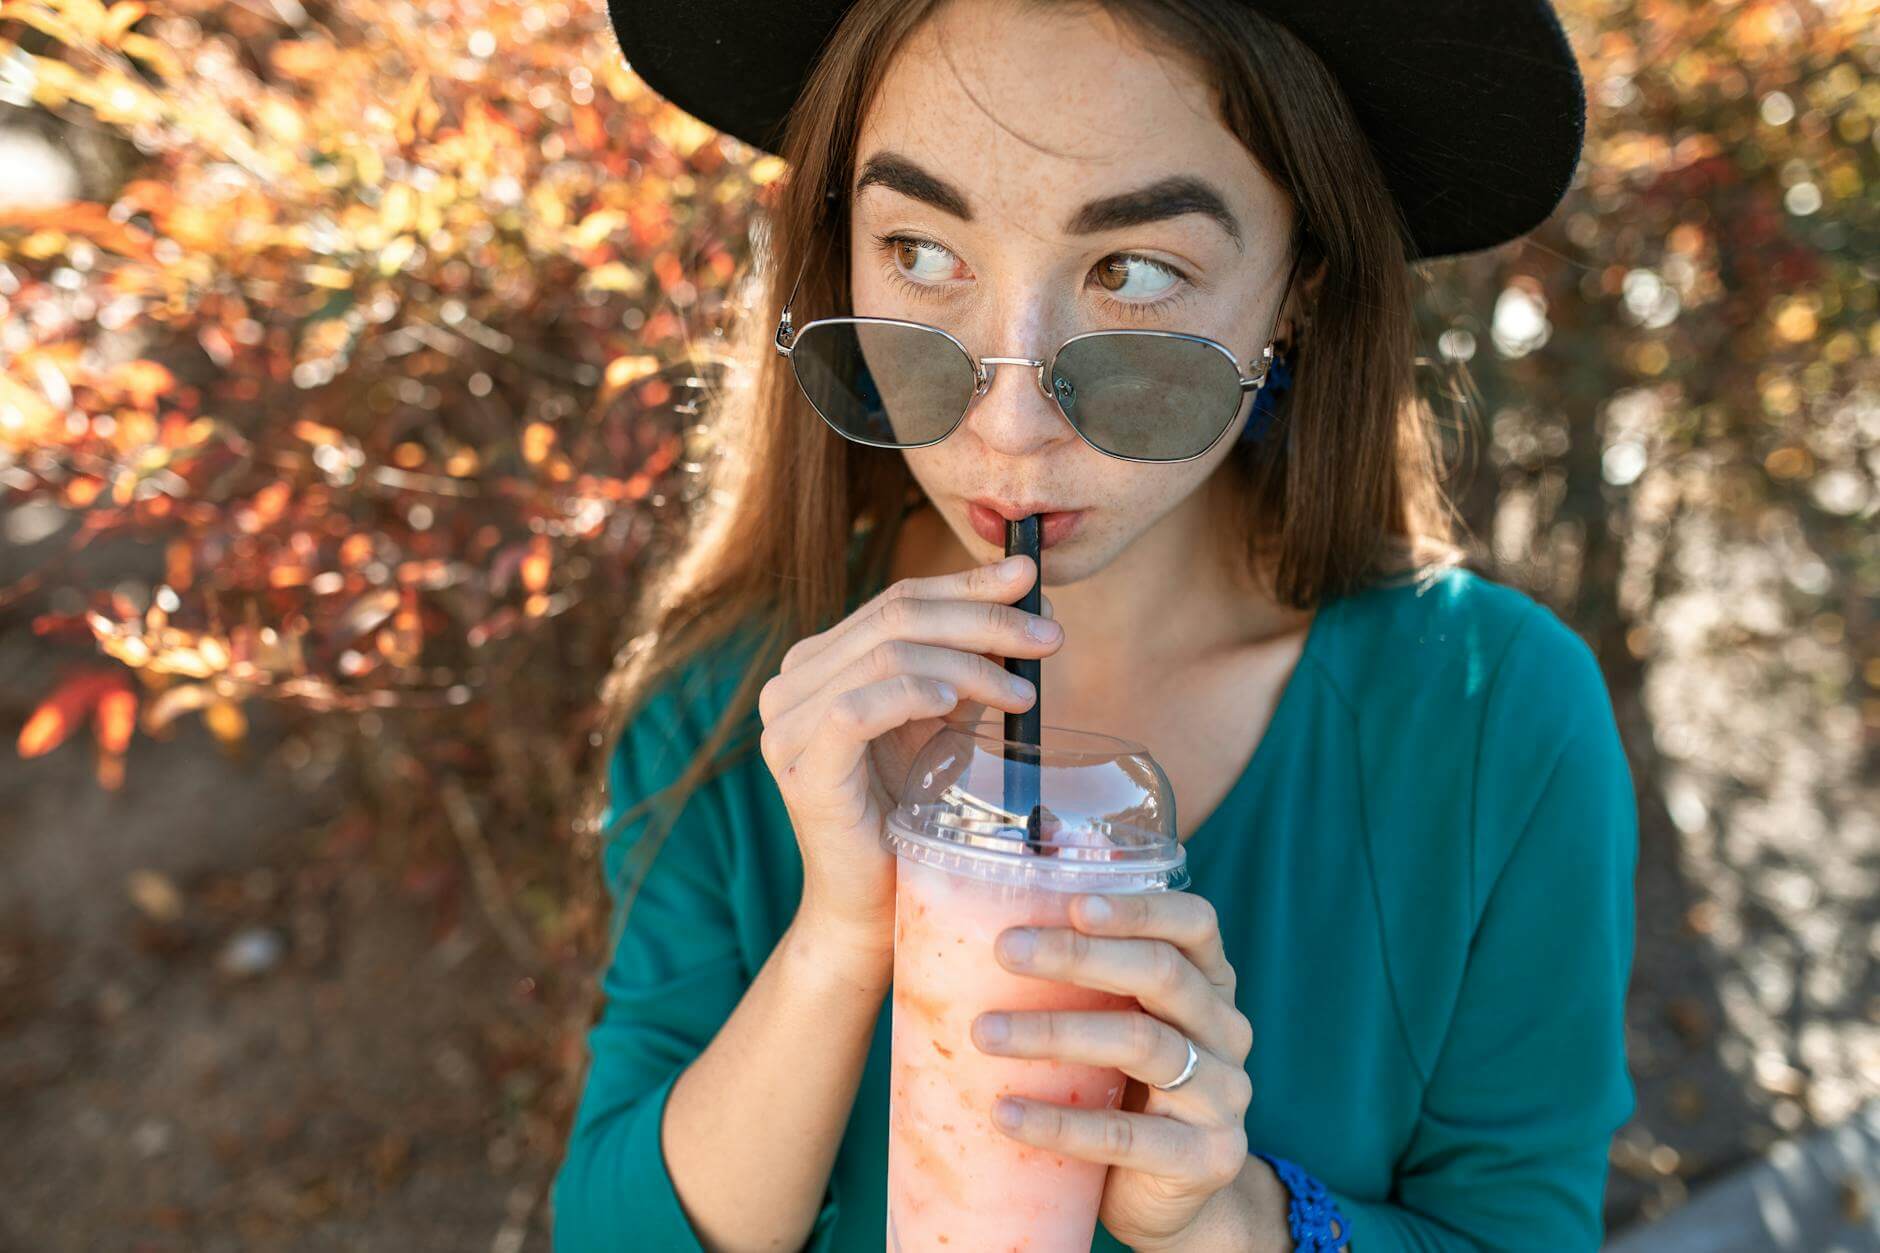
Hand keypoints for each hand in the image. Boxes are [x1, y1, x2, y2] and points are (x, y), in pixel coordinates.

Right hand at [756, 553, 1058, 965]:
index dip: (969, 584)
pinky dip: (913, 694)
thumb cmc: (907, 817)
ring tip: (1023, 691)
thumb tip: (1028, 598)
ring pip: (886, 654)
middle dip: (982, 618)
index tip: (1033, 581)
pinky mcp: (799, 766)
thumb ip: (968, 664)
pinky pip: (855, 707)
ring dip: (967, 662)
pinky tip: (957, 702)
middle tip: (1048, 636)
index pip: (899, 600)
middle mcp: (792, 682)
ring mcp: (786, 724)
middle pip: (896, 616)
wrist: (870, 908)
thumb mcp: (941, 725)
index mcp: (820, 662)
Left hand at [970, 890, 1265, 1249]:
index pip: (1194, 923)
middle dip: (1079, 956)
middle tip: (1007, 949)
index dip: (1139, 909)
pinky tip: (1004, 1111)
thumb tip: (974, 925)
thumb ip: (1081, 981)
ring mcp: (1223, 1094)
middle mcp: (1225, 1030)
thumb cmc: (1125, 1091)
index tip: (1073, 902)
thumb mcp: (1116, 1023)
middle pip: (1163, 974)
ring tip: (985, 1031)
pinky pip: (1124, 1136)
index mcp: (1209, 983)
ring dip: (1055, 1032)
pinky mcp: (1205, 1157)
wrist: (1168, 1197)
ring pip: (1142, 1043)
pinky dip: (1058, 1122)